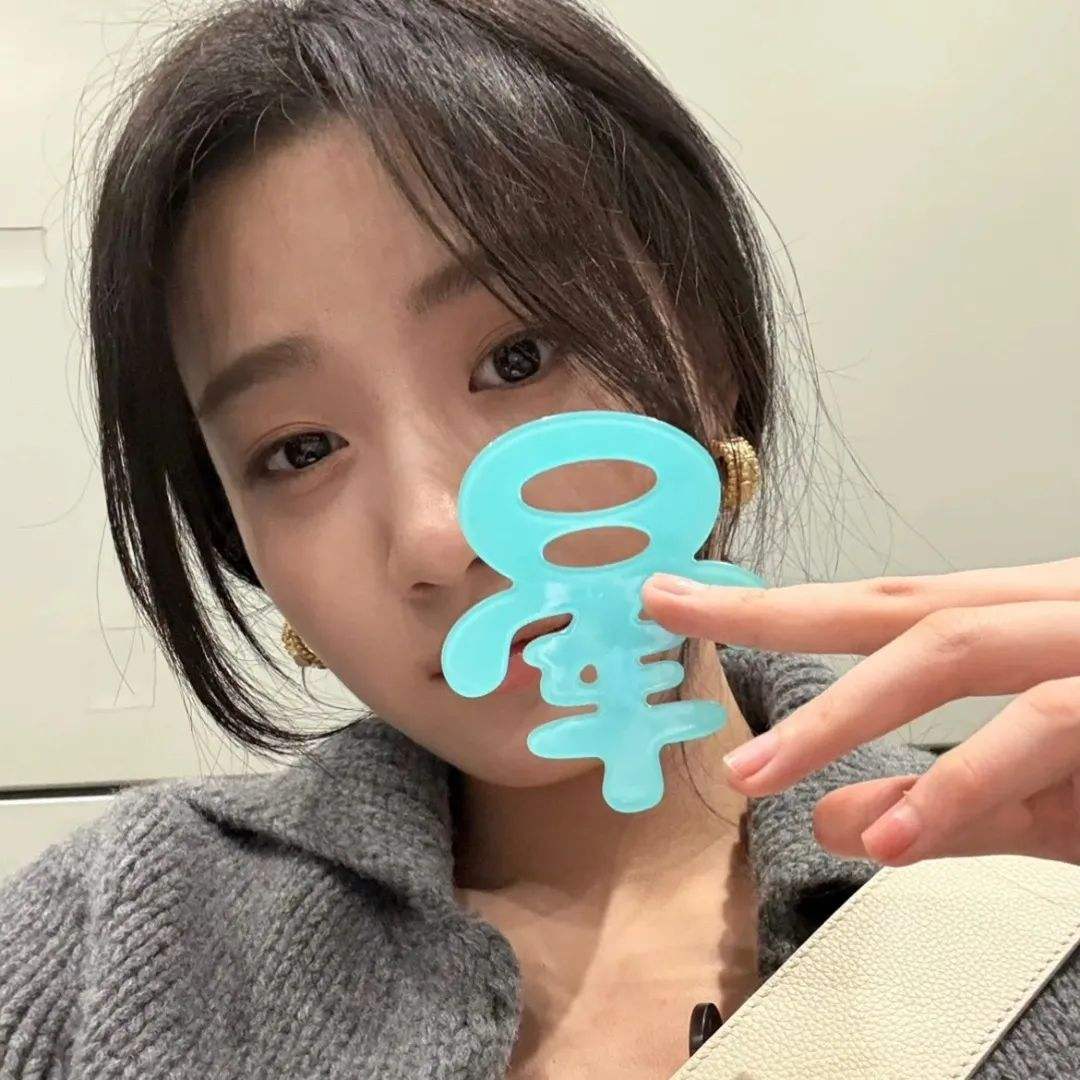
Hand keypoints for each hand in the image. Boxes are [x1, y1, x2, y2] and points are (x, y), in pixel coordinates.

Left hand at [640, 558, 1079, 866]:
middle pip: (894, 602)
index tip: (681, 602)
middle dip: (770, 613)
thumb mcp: (1046, 795)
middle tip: (669, 613)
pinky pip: (1040, 727)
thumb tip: (831, 818)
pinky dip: (958, 784)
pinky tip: (894, 838)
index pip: (880, 604)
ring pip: (946, 650)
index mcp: (1024, 620)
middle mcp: (1051, 610)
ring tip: (755, 774)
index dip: (773, 607)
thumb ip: (942, 804)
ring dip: (838, 715)